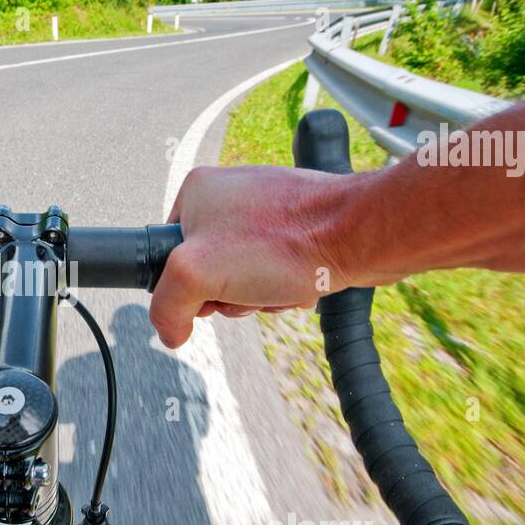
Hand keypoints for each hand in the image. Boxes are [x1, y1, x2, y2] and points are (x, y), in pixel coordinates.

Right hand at [148, 165, 352, 347]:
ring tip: (278, 286)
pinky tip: (298, 284)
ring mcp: (264, 210)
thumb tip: (171, 331)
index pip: (166, 256)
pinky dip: (283, 287)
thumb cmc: (285, 242)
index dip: (186, 287)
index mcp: (196, 192)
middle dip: (229, 295)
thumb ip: (166, 306)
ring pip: (242, 275)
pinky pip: (274, 270)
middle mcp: (229, 195)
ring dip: (258, 295)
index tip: (210, 293)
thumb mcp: (196, 274)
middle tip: (249, 290)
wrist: (358, 235)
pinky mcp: (295, 226)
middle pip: (207, 270)